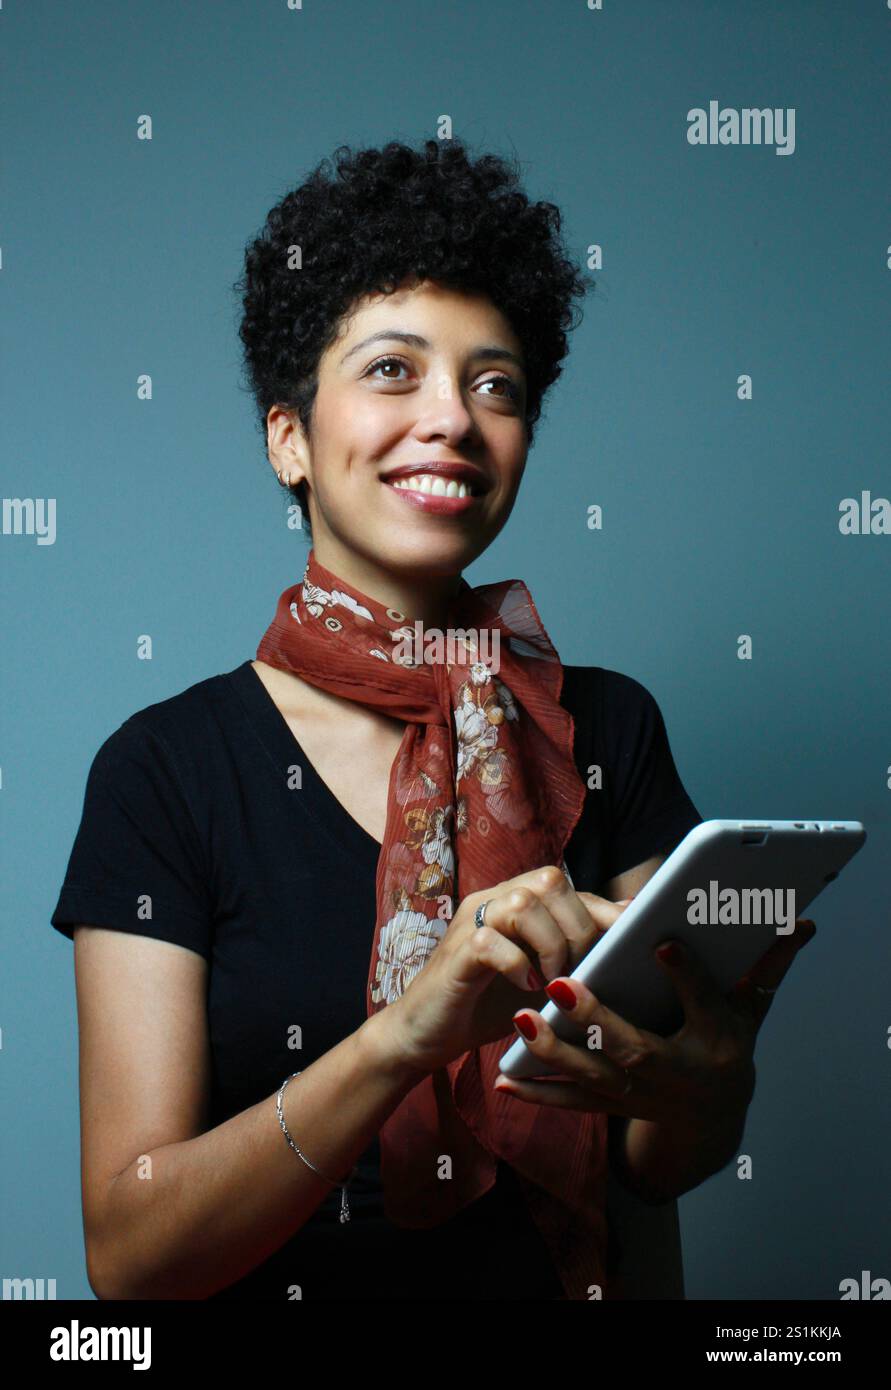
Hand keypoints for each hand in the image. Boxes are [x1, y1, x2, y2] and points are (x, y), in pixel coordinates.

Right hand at [378, 865, 633, 1074]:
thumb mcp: (543, 975)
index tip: (628, 940)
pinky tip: (527, 988)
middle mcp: (492, 903)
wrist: (424, 1035)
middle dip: (577, 927)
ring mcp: (471, 925)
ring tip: (553, 981)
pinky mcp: (454, 955)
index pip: (567, 886)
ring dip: (550, 945)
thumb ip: (577, 947)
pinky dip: (517, 965)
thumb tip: (630, 917)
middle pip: (548, 881)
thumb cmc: (488, 1004)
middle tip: (578, 970)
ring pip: (521, 904)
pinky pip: (489, 942)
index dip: (601, 910)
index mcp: (515, 902)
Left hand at [493, 917, 818, 1131]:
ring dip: (554, 1052)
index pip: (702, 1006)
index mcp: (711, 1044)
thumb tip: (796, 923)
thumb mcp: (748, 1010)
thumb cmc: (728, 1047)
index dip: (686, 977)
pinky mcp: (611, 1105)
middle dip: (595, 1019)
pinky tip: (504, 1079)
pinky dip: (537, 1094)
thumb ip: (763, 967)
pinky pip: (571, 1103)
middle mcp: (673, 1075)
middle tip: (560, 985)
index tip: (663, 942)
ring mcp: (639, 1095)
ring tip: (522, 1019)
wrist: (712, 1119)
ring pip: (594, 1077)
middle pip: (632, 1048)